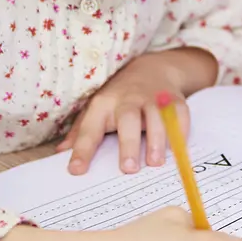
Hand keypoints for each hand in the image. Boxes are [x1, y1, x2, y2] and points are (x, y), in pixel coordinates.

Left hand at [61, 48, 217, 174]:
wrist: (152, 69)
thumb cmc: (119, 97)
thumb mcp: (96, 109)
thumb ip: (80, 132)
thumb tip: (60, 154)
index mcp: (103, 104)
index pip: (90, 128)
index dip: (82, 150)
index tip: (76, 171)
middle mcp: (128, 100)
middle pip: (128, 119)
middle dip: (128, 144)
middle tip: (128, 169)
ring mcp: (153, 98)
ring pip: (156, 117)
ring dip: (157, 140)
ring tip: (155, 163)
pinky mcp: (174, 100)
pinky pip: (180, 114)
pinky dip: (180, 131)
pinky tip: (177, 149)